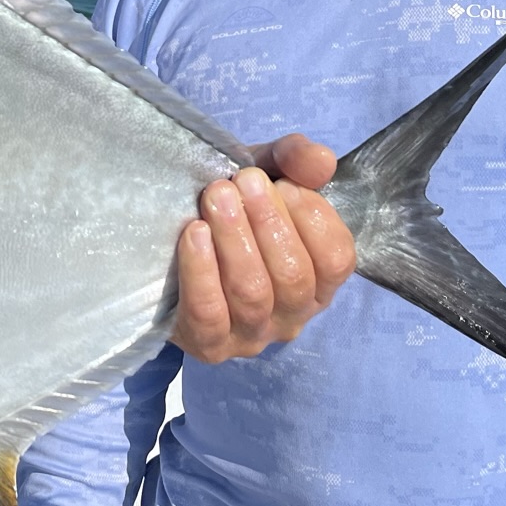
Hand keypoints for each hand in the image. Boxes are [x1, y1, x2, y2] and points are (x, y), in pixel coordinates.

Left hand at [171, 132, 351, 363]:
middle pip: (293, 276)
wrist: (169, 250)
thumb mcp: (265, 175)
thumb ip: (295, 161)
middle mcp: (293, 315)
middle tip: (242, 181)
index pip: (336, 260)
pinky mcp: (209, 345)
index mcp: (318, 281)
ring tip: (216, 197)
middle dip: (268, 222)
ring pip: (252, 294)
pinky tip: (194, 234)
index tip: (283, 184)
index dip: (314, 219)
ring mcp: (252, 336)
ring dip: (234, 239)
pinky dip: (202, 271)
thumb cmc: (233, 211)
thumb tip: (320, 160)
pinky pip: (209, 314)